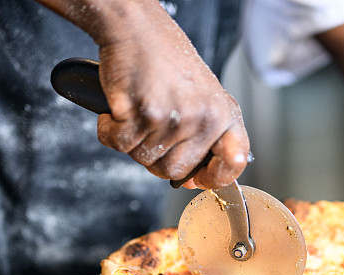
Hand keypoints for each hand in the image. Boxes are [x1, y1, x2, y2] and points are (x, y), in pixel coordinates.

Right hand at [92, 2, 249, 188]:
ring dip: (131, 142)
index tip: (199, 179)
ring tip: (135, 112)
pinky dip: (109, 131)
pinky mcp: (142, 115)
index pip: (233, 162)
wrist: (136, 27)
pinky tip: (117, 110)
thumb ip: (205, 134)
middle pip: (176, 171)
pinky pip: (119, 145)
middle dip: (156, 158)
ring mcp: (174, 119)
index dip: (215, 177)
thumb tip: (195, 178)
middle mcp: (203, 118)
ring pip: (144, 160)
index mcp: (223, 113)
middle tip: (149, 131)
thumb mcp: (203, 95)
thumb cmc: (165, 58)